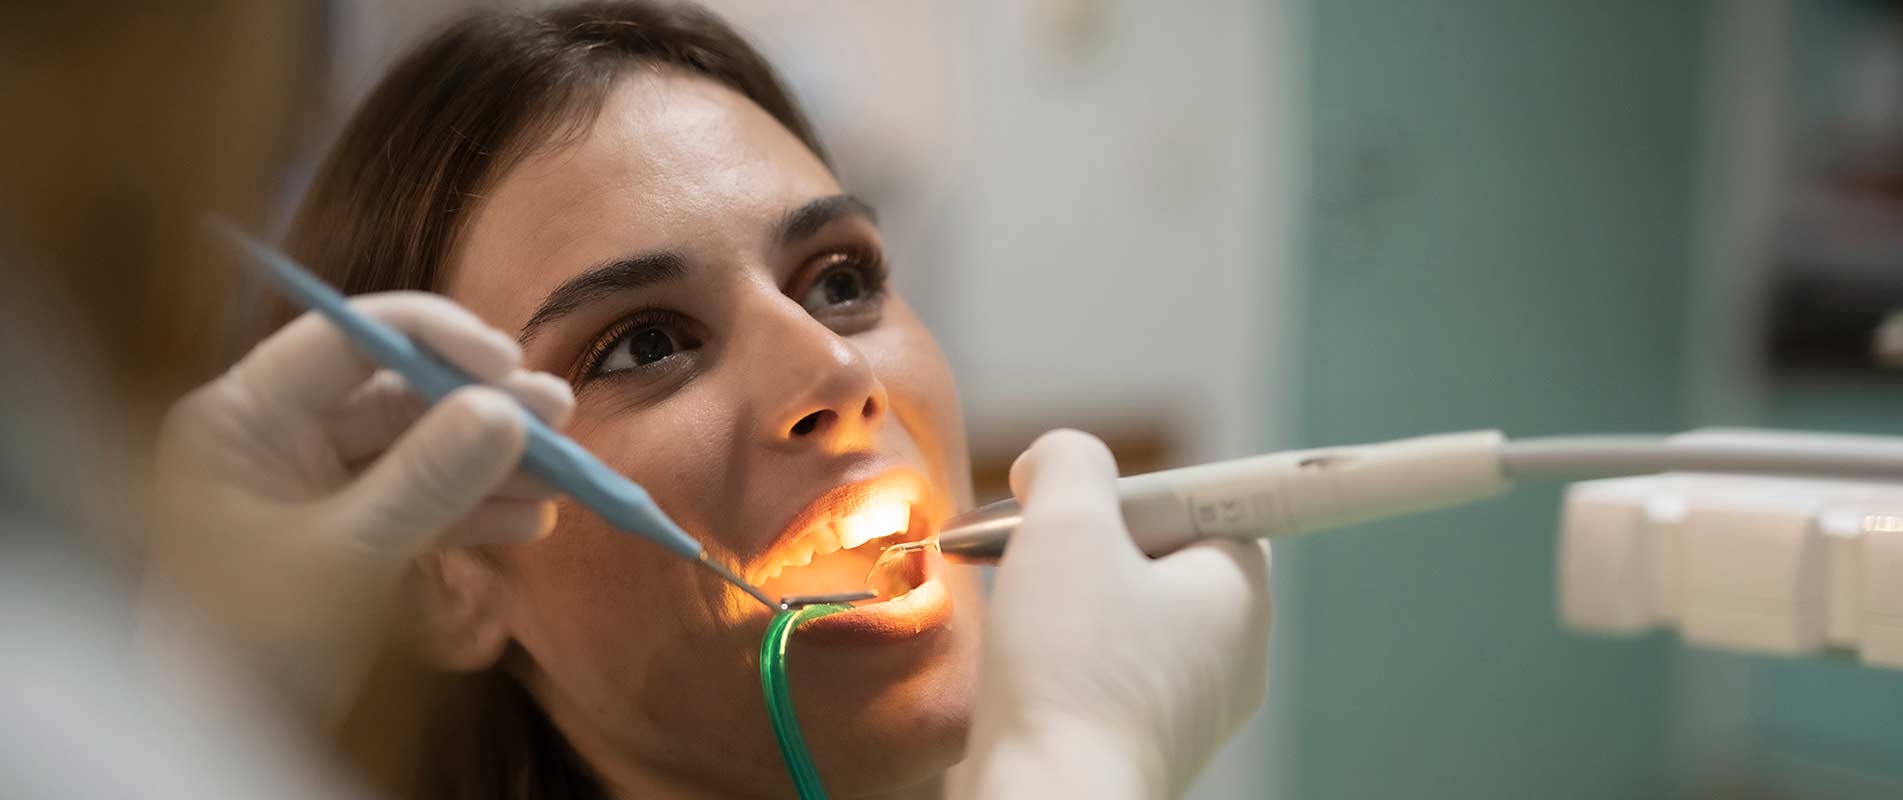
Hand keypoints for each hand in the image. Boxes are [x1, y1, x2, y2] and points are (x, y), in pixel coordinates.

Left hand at [141, 292, 572, 722]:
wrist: (222, 744)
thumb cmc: (253, 649)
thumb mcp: (347, 558)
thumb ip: (427, 478)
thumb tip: (506, 410)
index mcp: (243, 417)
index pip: (350, 338)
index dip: (437, 339)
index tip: (511, 366)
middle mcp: (276, 437)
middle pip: (397, 391)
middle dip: (483, 405)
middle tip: (562, 411)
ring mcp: (313, 487)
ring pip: (420, 449)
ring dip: (495, 461)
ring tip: (567, 473)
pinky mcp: (345, 534)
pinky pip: (420, 502)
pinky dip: (476, 511)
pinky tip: (535, 522)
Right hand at [956, 430, 1271, 798]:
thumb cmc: (1072, 669)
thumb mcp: (1069, 524)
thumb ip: (1071, 462)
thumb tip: (1055, 462)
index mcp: (1242, 594)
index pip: (1215, 505)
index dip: (1142, 490)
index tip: (1085, 501)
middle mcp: (1232, 656)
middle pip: (1161, 558)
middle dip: (1090, 544)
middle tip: (1039, 546)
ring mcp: (1188, 712)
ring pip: (1124, 620)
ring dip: (1065, 601)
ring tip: (1021, 610)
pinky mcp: (1139, 748)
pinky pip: (1102, 677)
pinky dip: (1059, 661)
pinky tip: (1021, 667)